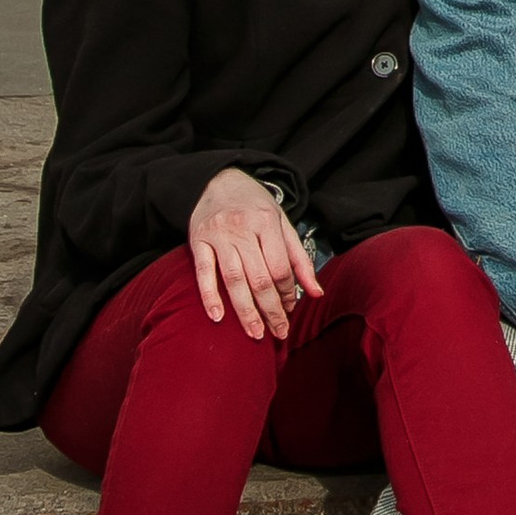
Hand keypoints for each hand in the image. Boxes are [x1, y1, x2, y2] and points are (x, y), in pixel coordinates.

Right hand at [187, 167, 318, 340]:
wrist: (220, 181)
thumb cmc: (255, 206)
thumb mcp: (283, 224)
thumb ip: (300, 258)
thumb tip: (316, 293)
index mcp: (267, 222)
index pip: (280, 267)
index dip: (287, 293)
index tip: (290, 310)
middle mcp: (242, 229)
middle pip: (259, 278)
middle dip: (271, 309)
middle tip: (278, 333)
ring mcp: (218, 235)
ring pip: (234, 279)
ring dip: (245, 311)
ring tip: (255, 333)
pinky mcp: (198, 241)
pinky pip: (203, 273)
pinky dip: (210, 296)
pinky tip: (218, 317)